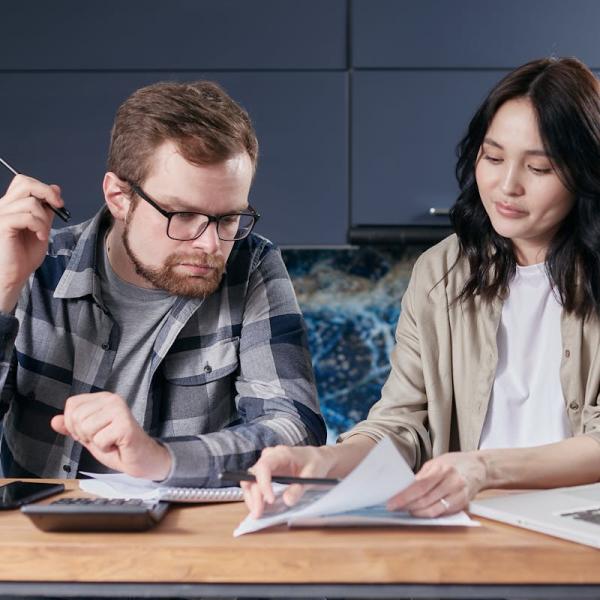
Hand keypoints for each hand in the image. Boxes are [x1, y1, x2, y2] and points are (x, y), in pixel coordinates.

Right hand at [0, 175, 64, 311]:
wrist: (12, 276)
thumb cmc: (23, 256)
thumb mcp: (41, 228)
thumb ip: (46, 209)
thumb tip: (55, 188)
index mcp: (11, 206)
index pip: (24, 182)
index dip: (44, 188)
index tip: (59, 202)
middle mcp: (3, 207)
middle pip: (25, 183)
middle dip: (47, 193)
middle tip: (58, 207)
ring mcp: (1, 215)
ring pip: (30, 202)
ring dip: (44, 219)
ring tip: (43, 233)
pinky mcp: (2, 225)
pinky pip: (26, 216)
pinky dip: (39, 226)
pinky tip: (40, 237)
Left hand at [50, 392, 171, 480]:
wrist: (141, 459)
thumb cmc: (118, 446)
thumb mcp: (89, 436)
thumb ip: (71, 427)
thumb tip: (54, 421)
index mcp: (103, 398)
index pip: (72, 405)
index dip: (74, 424)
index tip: (92, 432)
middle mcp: (112, 399)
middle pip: (76, 417)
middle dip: (84, 435)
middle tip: (103, 438)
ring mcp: (120, 410)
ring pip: (86, 428)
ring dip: (96, 442)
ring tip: (110, 441)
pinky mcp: (125, 425)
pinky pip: (99, 440)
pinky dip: (105, 448)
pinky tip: (117, 445)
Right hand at [242, 445, 335, 518]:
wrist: (318, 459)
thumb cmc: (316, 463)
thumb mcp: (312, 475)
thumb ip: (299, 488)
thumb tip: (287, 501)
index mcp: (281, 454)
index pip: (264, 466)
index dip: (263, 484)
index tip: (270, 500)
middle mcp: (269, 457)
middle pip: (252, 475)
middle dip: (254, 496)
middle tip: (258, 513)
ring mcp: (266, 465)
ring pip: (250, 481)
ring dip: (252, 498)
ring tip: (258, 514)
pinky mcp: (266, 474)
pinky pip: (255, 485)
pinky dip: (256, 497)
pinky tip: (261, 508)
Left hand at [386, 451, 487, 516]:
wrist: (479, 467)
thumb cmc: (455, 463)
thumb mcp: (436, 462)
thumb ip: (422, 475)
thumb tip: (404, 488)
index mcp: (442, 469)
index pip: (419, 486)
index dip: (404, 496)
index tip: (392, 502)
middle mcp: (451, 482)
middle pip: (425, 499)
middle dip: (407, 505)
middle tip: (394, 507)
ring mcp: (458, 495)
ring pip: (433, 509)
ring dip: (417, 512)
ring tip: (405, 510)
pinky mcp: (462, 504)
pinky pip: (442, 513)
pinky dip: (429, 514)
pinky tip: (420, 512)